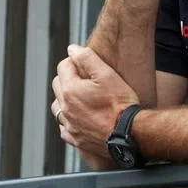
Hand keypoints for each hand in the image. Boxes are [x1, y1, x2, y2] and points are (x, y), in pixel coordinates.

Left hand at [51, 44, 139, 168]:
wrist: (129, 133)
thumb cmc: (120, 104)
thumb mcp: (107, 74)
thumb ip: (87, 58)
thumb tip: (72, 49)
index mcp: (70, 90)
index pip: (63, 66)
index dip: (75, 61)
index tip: (87, 64)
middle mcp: (65, 108)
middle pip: (58, 85)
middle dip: (68, 78)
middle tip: (86, 79)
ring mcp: (69, 125)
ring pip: (58, 107)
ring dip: (65, 100)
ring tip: (82, 98)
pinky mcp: (76, 139)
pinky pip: (65, 128)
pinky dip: (70, 121)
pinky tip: (81, 118)